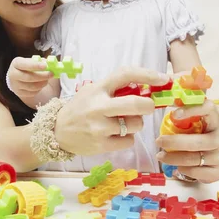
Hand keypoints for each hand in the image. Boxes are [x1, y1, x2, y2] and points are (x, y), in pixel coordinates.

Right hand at [7, 57, 53, 100]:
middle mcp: (13, 74)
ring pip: (32, 86)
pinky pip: (32, 93)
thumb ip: (41, 61)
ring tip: (47, 79)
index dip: (35, 65)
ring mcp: (15, 85)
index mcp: (16, 63)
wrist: (20, 77)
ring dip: (42, 83)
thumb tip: (50, 63)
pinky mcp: (19, 93)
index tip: (45, 66)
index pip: (24, 64)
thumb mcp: (33, 61)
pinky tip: (41, 84)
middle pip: (29, 77)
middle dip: (42, 76)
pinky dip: (39, 88)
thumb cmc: (29, 67)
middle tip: (52, 74)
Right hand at [55, 67, 169, 155]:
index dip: (147, 74)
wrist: (56, 132)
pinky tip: (116, 135)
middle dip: (149, 105)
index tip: (162, 78)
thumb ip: (115, 89)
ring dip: (136, 123)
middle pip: (136, 104)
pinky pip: (129, 140)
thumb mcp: (93, 91)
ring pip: (136, 124)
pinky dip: (127, 138)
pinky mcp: (101, 144)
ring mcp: (100, 127)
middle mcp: (98, 106)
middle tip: (148, 106)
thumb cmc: (80, 109)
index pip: (125, 74)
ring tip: (124, 123)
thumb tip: (147, 89)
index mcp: (98, 88)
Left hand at [155, 100, 218, 182]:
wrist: (211, 162)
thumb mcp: (193, 126)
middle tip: (158, 141)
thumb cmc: (198, 138)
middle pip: (197, 141)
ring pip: (194, 158)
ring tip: (161, 156)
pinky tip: (177, 166)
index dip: (193, 109)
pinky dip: (183, 170)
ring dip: (174, 158)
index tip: (174, 114)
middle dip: (174, 142)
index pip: (209, 109)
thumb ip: (184, 116)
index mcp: (216, 121)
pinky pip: (197, 172)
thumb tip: (171, 101)